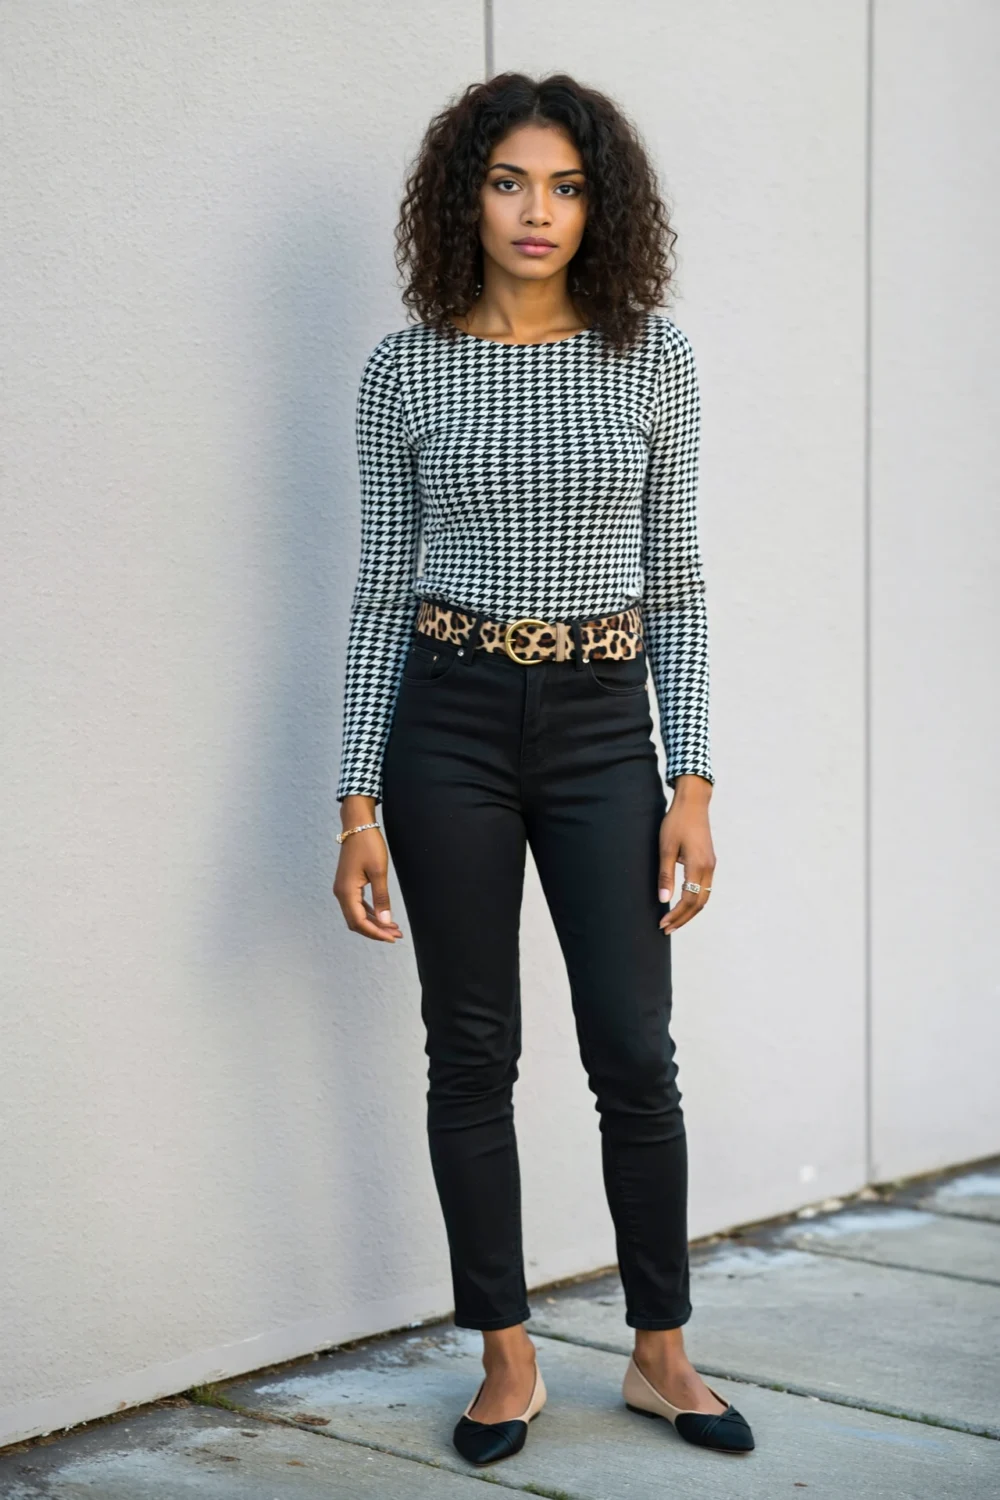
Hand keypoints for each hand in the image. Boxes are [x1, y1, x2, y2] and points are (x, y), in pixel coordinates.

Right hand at [333, 798, 403, 941]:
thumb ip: (381, 898)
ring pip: (356, 915)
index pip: (359, 922)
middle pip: (356, 922)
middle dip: (375, 931)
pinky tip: (382, 916)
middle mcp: (341, 893)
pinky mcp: (347, 884)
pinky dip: (369, 913)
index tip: (392, 937)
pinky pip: (356, 906)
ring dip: (373, 923)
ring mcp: (343, 889)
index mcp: (346, 892)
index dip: (376, 933)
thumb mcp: (379, 872)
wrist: (357, 825)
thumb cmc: (368, 845)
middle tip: (396, 935)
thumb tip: (385, 921)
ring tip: (393, 928)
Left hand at [657, 776, 714, 934]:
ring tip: (673, 920)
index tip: (662, 924)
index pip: (689, 900)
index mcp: (698, 866)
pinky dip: (695, 900)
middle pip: (699, 904)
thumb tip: (663, 899)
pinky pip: (705, 888)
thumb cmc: (676, 822)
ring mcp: (711, 865)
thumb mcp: (666, 848)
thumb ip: (665, 875)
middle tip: (666, 929)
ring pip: (704, 897)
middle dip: (683, 919)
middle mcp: (709, 868)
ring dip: (689, 912)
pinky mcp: (709, 861)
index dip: (676, 915)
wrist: (693, 803)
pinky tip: (683, 903)